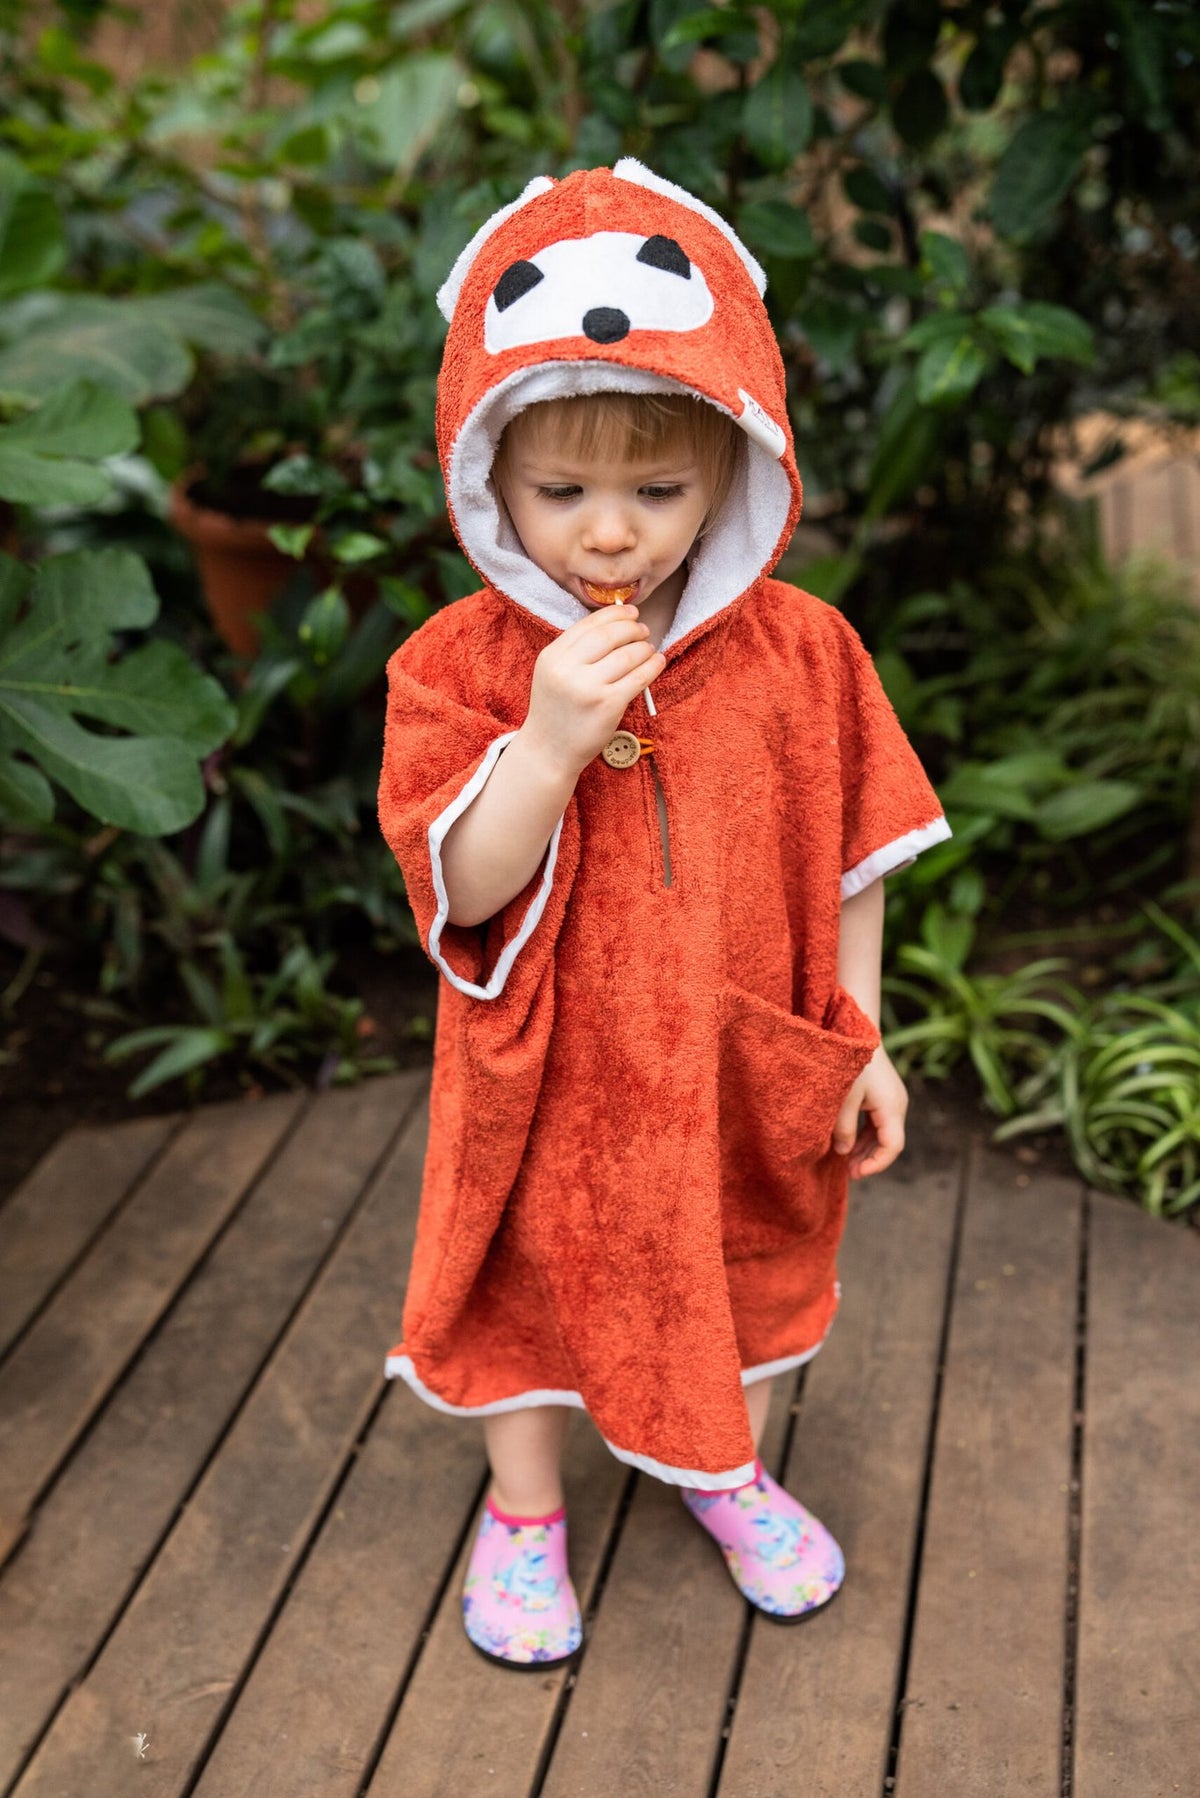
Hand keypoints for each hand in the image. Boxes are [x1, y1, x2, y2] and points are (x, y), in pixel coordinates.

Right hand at [520, 606, 664, 776]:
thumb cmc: (557, 710)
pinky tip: (657, 662)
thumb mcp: (553, 673)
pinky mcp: (608, 705)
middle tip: (643, 630)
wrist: (549, 750)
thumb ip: (575, 650)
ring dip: (645, 648)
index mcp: (552, 656)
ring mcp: (588, 688)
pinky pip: (638, 678)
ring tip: (649, 649)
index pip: (589, 624)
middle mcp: (567, 669)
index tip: (630, 612)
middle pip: (609, 636)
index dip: (615, 614)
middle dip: (632, 629)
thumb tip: (616, 625)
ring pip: (627, 655)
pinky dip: (652, 666)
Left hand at [832, 1044, 906, 1179]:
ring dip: (866, 1149)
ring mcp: (892, 1099)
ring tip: (846, 1162)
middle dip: (870, 1159)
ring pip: (883, 1133)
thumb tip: (844, 1152)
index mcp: (892, 1107)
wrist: (857, 1030)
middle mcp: (898, 1105)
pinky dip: (865, 1135)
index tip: (857, 1173)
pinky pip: (878, 1122)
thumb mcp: (843, 1097)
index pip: (892, 1146)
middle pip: (889, 1142)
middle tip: (848, 1172)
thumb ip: (844, 1128)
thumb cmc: (850, 1062)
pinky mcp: (884, 1095)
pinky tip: (849, 1143)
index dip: (877, 1164)